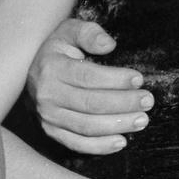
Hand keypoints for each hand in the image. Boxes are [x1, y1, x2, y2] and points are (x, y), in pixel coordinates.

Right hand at [27, 18, 151, 154]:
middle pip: (91, 104)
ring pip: (87, 126)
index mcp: (52, 68)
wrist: (31, 73)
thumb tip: (109, 45)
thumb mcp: (68, 32)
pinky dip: (101, 146)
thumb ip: (88, 33)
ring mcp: (48, 117)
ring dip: (118, 125)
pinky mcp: (52, 133)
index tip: (138, 79)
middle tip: (147, 100)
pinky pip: (78, 144)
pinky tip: (122, 141)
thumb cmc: (57, 51)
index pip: (87, 77)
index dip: (115, 79)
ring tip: (142, 120)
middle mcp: (47, 96)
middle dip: (123, 103)